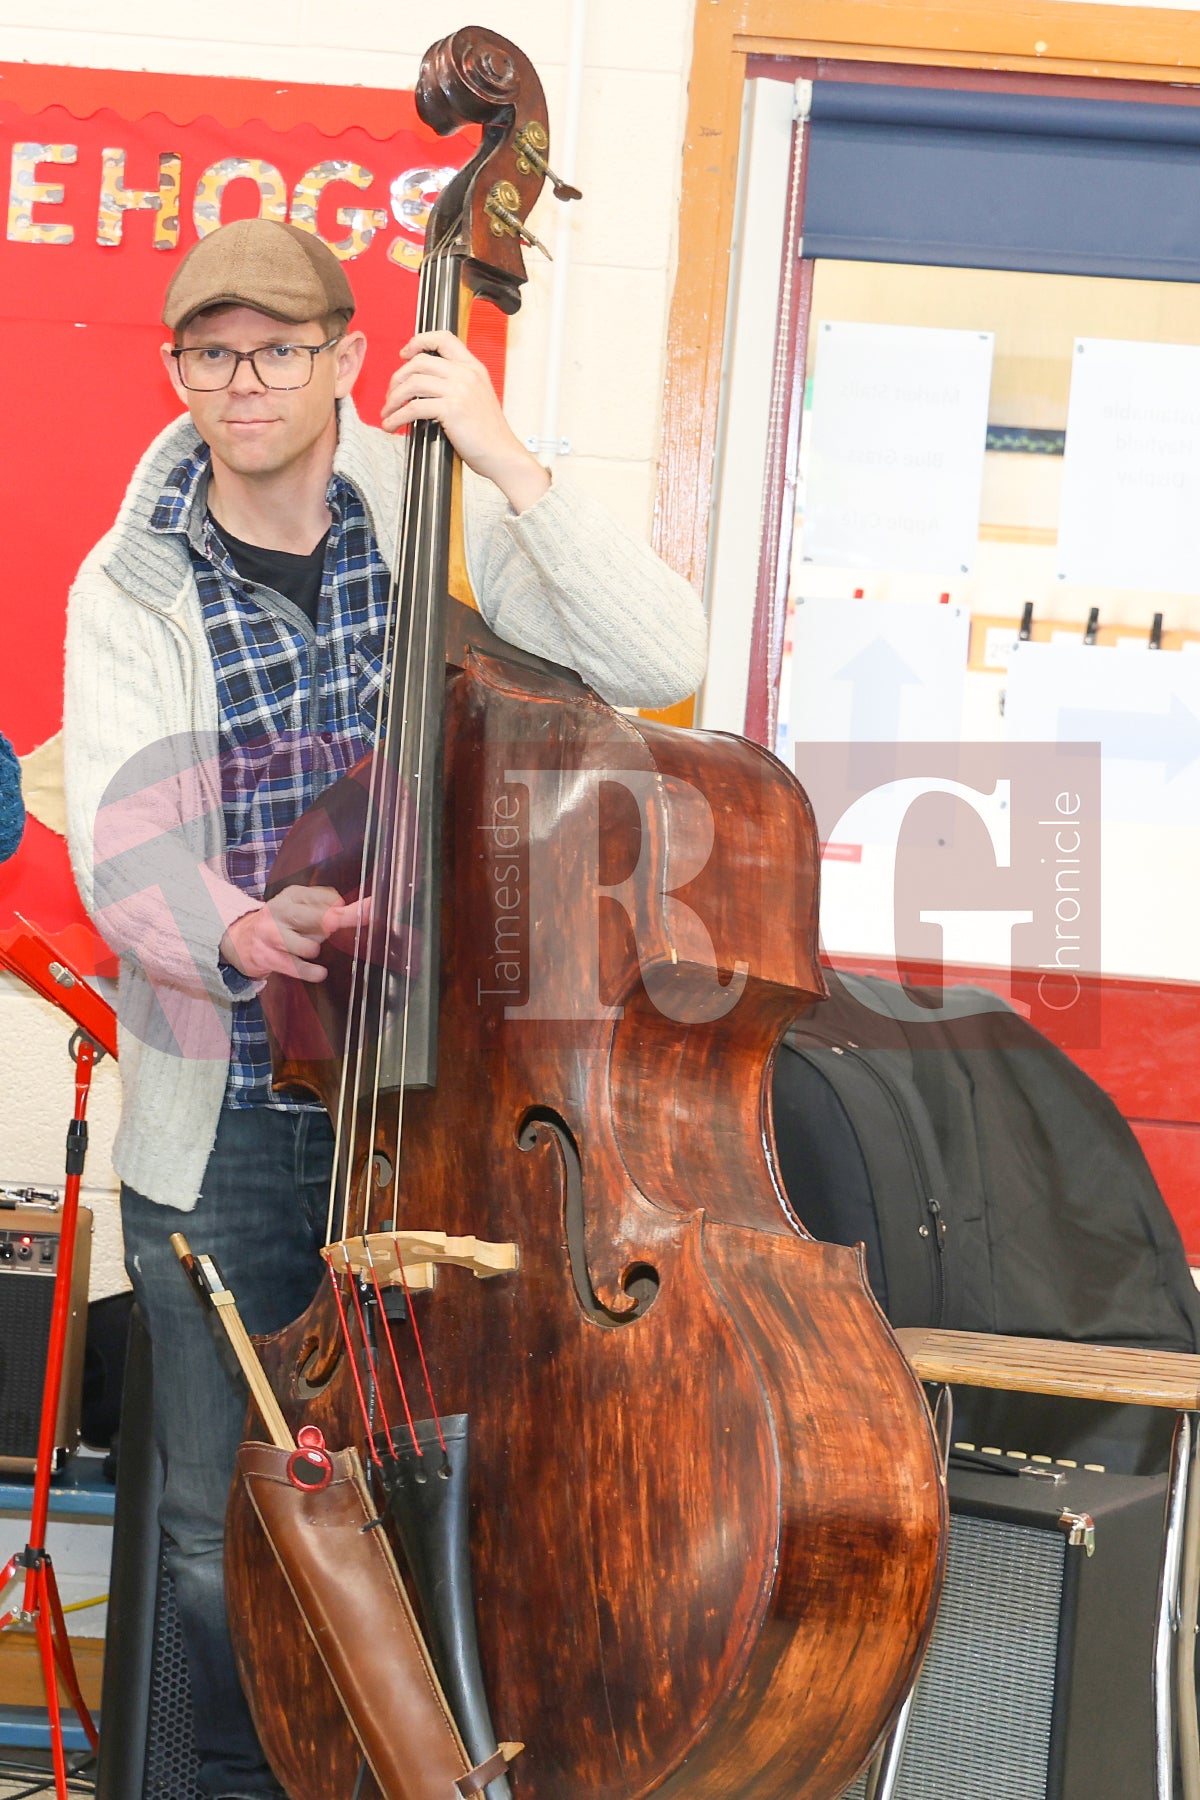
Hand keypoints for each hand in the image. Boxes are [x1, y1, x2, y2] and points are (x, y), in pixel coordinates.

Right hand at [220, 885, 368, 983]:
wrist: (238, 940)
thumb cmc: (281, 924)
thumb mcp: (300, 908)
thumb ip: (328, 908)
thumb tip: (363, 909)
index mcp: (292, 896)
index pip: (327, 898)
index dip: (349, 908)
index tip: (371, 907)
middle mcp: (281, 911)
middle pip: (320, 917)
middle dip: (342, 922)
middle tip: (362, 920)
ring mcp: (272, 935)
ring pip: (309, 947)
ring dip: (315, 950)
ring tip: (308, 949)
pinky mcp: (268, 957)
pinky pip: (299, 968)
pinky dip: (313, 972)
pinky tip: (319, 972)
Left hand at [381, 330, 550, 513]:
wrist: (502, 454)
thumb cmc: (489, 434)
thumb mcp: (478, 397)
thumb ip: (458, 384)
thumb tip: (425, 383)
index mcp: (474, 368)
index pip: (443, 339)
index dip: (419, 341)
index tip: (405, 353)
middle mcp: (466, 374)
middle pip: (419, 362)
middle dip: (397, 378)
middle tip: (391, 394)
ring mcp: (459, 390)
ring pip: (412, 383)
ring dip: (393, 398)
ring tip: (388, 412)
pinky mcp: (451, 409)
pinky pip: (414, 407)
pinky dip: (397, 417)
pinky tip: (392, 425)